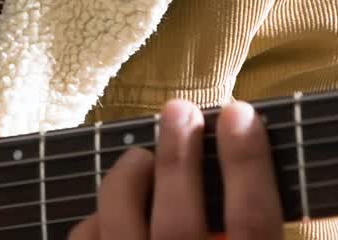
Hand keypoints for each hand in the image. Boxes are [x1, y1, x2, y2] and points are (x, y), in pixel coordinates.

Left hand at [70, 99, 282, 238]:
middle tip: (180, 109)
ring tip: (141, 156)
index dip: (246, 163)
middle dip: (178, 157)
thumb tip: (233, 162)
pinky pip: (86, 237)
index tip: (239, 112)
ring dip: (128, 179)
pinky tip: (109, 205)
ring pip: (122, 225)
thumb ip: (244, 226)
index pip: (251, 219)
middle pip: (181, 220)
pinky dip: (96, 215)